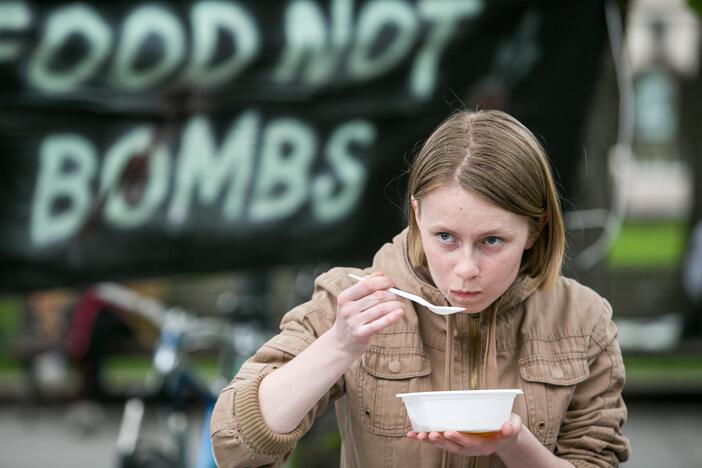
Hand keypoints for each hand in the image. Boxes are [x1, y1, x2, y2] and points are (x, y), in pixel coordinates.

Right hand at [333, 271, 404, 355]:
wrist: (341, 343)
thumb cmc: (351, 319)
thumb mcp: (352, 301)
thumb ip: (364, 286)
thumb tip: (380, 273)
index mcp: (345, 297)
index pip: (367, 284)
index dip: (383, 281)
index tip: (392, 281)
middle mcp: (348, 309)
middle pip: (376, 296)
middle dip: (391, 295)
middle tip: (396, 296)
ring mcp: (354, 322)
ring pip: (381, 309)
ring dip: (395, 305)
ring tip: (400, 305)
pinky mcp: (361, 334)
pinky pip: (381, 323)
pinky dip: (393, 316)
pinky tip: (400, 313)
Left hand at [407, 413, 522, 456]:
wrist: (506, 436)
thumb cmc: (508, 427)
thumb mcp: (514, 426)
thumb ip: (512, 427)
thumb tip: (508, 427)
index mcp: (485, 444)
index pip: (471, 443)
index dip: (460, 438)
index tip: (449, 432)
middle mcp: (471, 448)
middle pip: (454, 446)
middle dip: (441, 441)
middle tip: (430, 434)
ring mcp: (462, 446)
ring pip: (444, 445)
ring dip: (431, 441)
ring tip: (418, 435)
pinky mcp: (455, 441)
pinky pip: (440, 441)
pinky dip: (426, 439)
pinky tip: (413, 435)